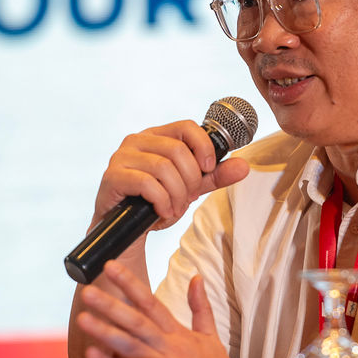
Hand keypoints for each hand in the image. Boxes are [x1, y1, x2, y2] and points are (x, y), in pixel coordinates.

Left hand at [75, 260, 251, 357]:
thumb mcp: (212, 336)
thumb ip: (200, 306)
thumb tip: (196, 278)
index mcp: (180, 334)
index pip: (151, 302)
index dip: (130, 284)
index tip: (111, 267)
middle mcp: (169, 349)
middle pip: (137, 322)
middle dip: (111, 305)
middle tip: (88, 291)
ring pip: (130, 348)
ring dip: (106, 332)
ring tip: (83, 319)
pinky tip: (93, 356)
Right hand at [93, 121, 249, 231]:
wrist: (125, 231)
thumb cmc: (155, 203)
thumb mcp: (190, 188)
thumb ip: (214, 176)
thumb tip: (244, 166)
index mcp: (156, 136)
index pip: (187, 126)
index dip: (204, 146)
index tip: (209, 168)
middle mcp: (136, 140)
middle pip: (178, 150)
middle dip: (191, 179)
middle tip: (190, 197)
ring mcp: (121, 157)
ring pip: (164, 167)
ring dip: (177, 194)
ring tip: (176, 208)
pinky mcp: (113, 176)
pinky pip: (147, 184)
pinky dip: (162, 201)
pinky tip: (162, 212)